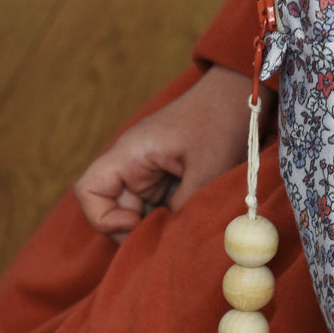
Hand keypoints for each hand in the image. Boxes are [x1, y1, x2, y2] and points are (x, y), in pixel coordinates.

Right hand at [74, 65, 271, 240]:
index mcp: (131, 154)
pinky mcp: (169, 175)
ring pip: (140, 211)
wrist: (243, 94)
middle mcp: (134, 163)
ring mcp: (151, 170)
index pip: (89, 191)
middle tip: (170, 238)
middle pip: (116, 209)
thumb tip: (168, 237)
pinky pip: (160, 204)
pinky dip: (173, 216)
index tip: (137, 223)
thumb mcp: (207, 170)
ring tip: (187, 227)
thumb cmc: (222, 123)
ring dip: (159, 224)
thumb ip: (182, 207)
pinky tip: (194, 217)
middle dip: (138, 230)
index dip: (104, 218)